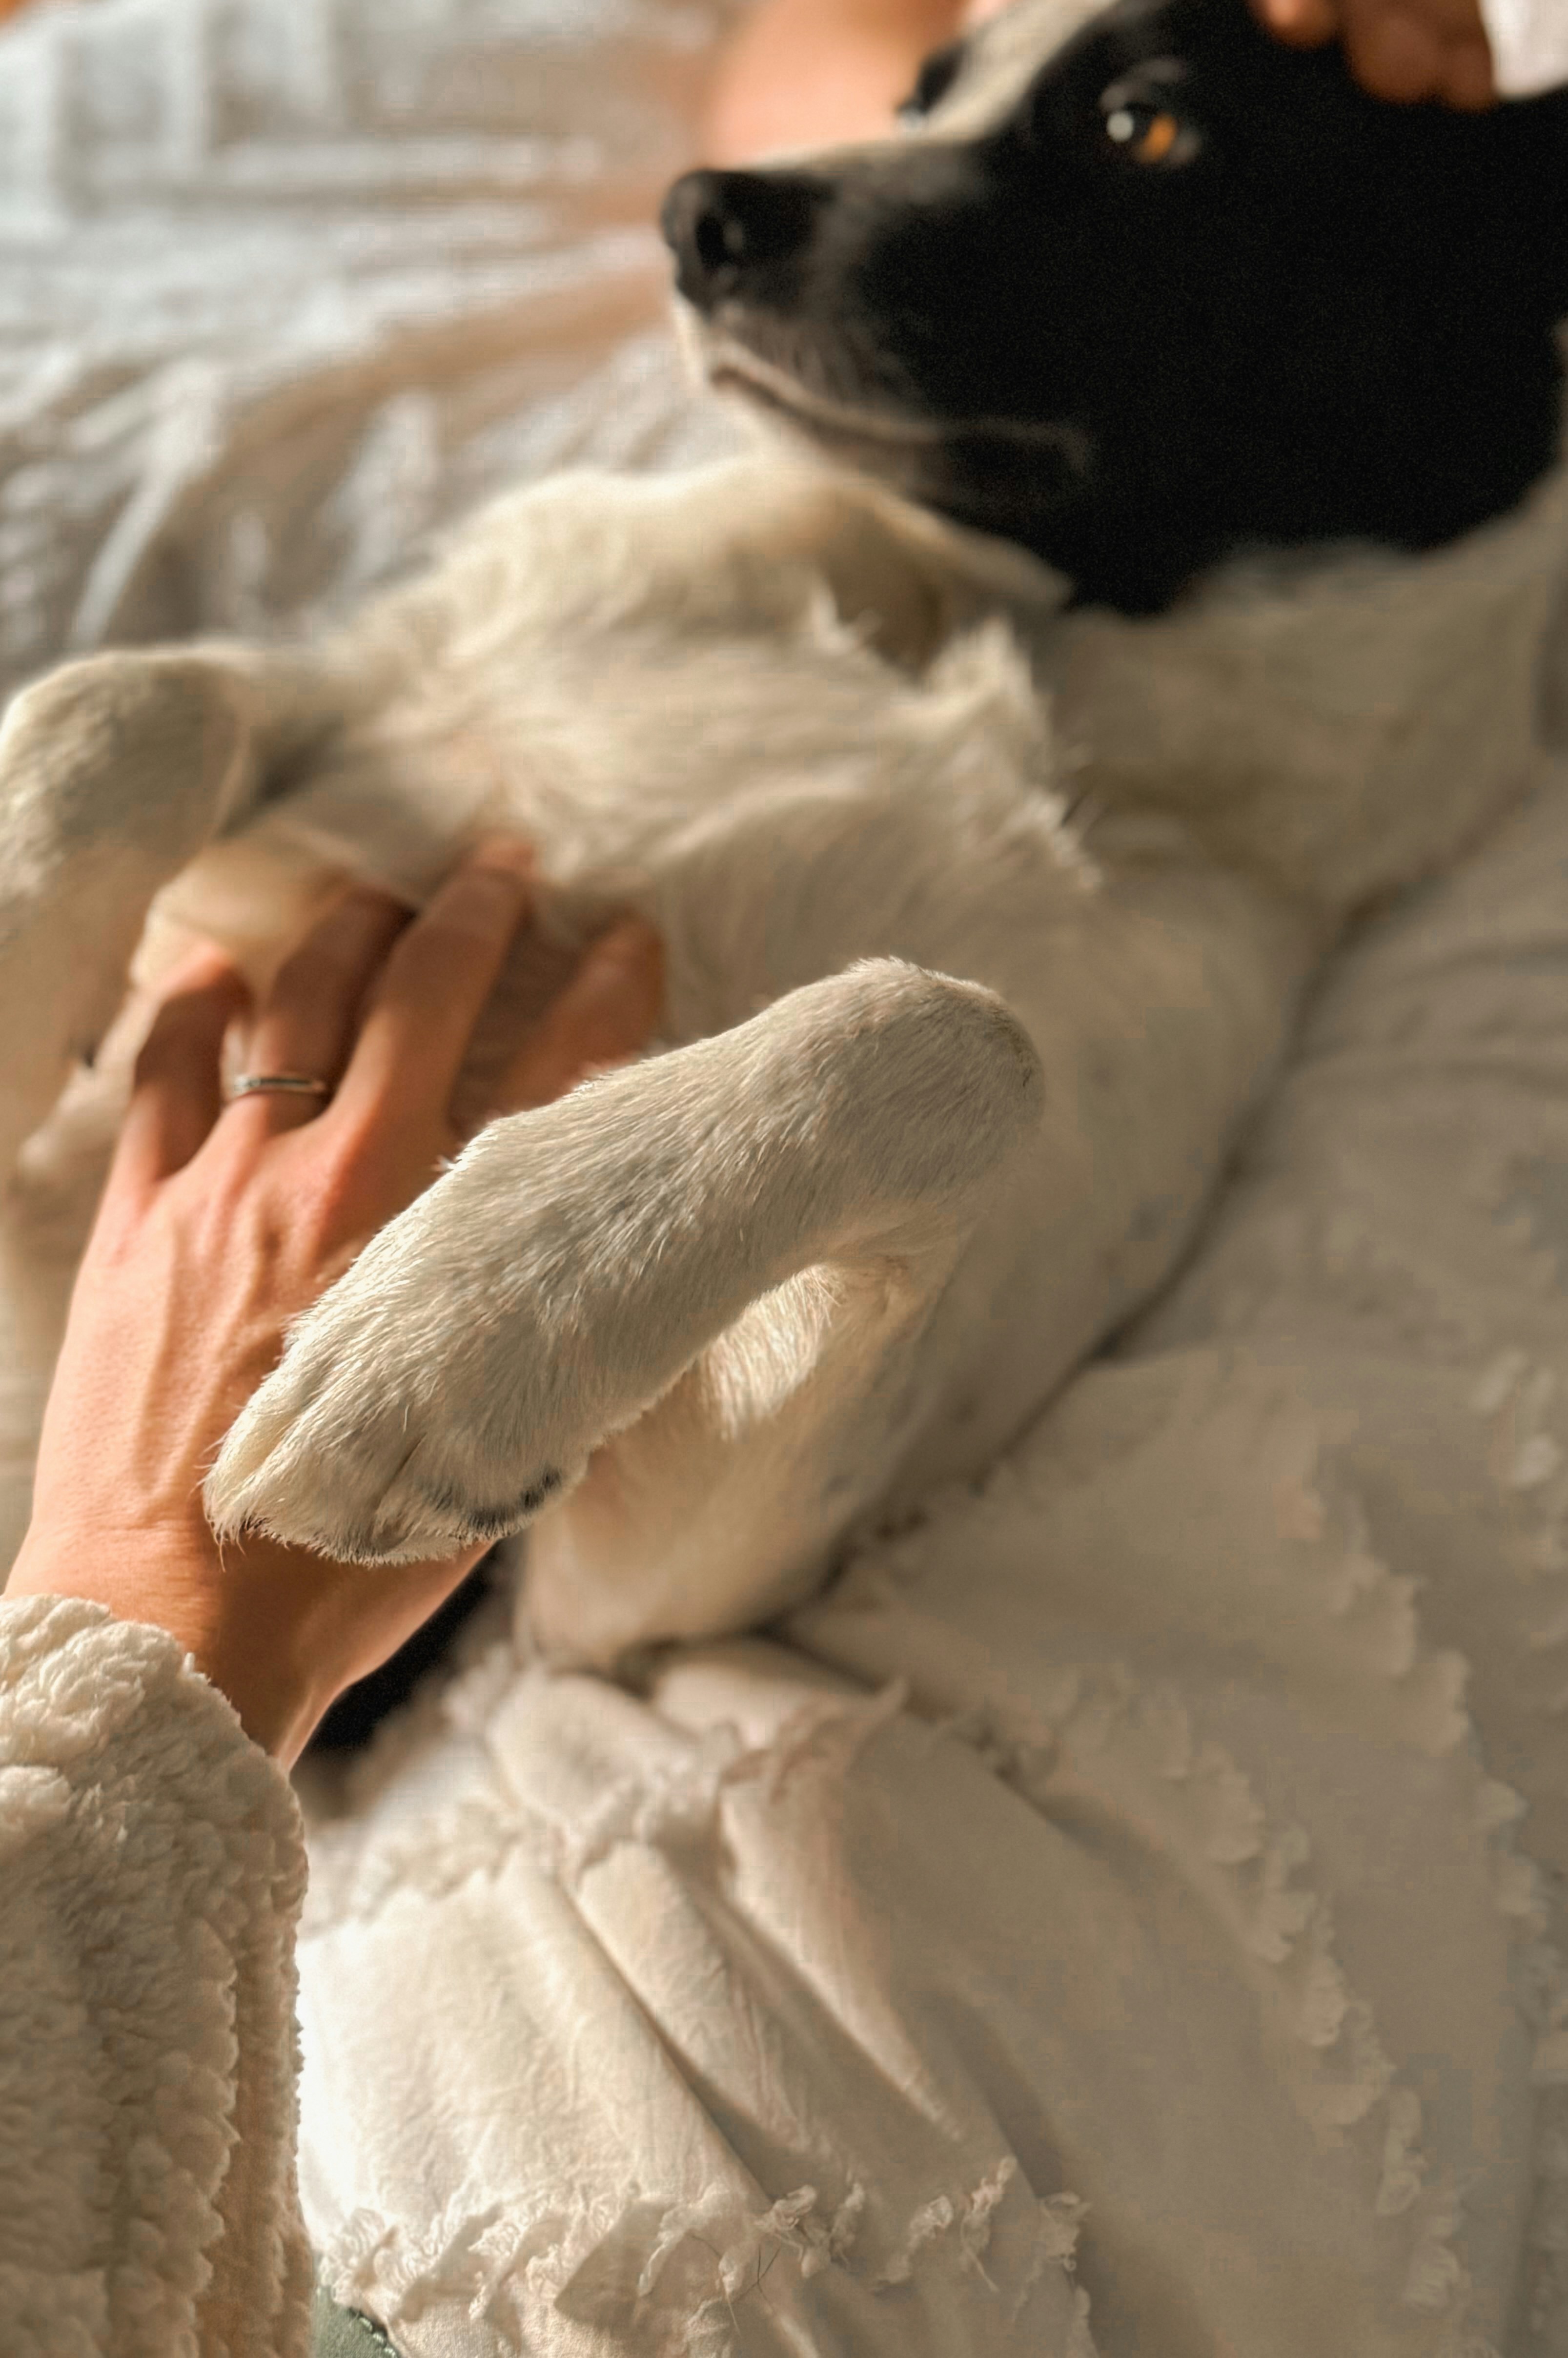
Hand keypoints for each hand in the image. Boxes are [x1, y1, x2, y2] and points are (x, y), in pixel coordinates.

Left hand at [4, 843, 662, 1763]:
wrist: (180, 1625)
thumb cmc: (343, 1567)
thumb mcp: (492, 1450)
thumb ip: (533, 1346)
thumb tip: (585, 1293)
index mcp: (451, 1245)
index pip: (561, 1071)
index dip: (607, 987)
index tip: (629, 935)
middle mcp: (345, 1182)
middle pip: (424, 993)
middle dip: (474, 912)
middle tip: (502, 867)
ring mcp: (230, 1185)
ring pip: (295, 1001)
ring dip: (346, 930)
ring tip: (377, 896)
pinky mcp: (144, 1215)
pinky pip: (164, 1068)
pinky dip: (193, 1003)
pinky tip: (214, 968)